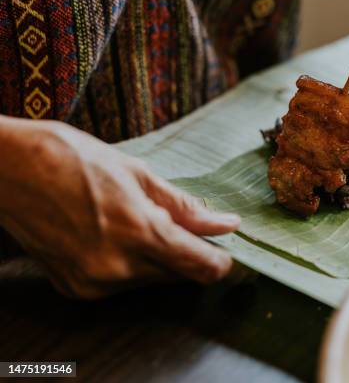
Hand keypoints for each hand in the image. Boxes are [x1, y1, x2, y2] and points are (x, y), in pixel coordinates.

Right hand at [0, 117, 239, 298]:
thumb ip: (185, 207)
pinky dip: (131, 265)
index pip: (200, 267)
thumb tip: (225, 225)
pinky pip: (122, 285)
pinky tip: (116, 234)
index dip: (221, 263)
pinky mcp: (75, 289)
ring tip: (136, 220)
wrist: (7, 169)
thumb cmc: (71, 159)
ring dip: (159, 259)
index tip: (227, 252)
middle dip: (188, 254)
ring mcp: (92, 283)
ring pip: (151, 281)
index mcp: (137, 232)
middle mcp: (116, 267)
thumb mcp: (138, 174)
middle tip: (180, 224)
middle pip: (178, 275)